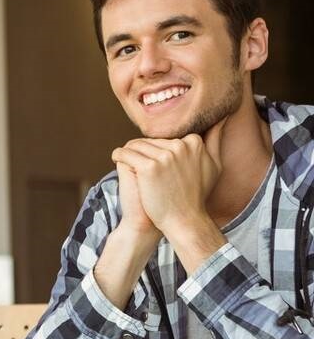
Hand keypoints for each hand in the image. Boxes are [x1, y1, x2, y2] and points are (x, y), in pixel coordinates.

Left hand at [110, 121, 223, 237]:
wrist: (184, 220)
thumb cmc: (197, 195)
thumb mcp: (214, 166)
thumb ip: (215, 140)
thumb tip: (222, 118)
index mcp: (194, 143)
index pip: (166, 137)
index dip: (158, 150)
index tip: (157, 165)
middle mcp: (180, 146)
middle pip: (149, 140)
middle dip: (143, 152)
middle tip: (142, 168)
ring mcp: (164, 157)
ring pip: (135, 145)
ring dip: (129, 153)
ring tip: (129, 164)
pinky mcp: (148, 168)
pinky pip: (124, 153)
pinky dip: (118, 156)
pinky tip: (117, 161)